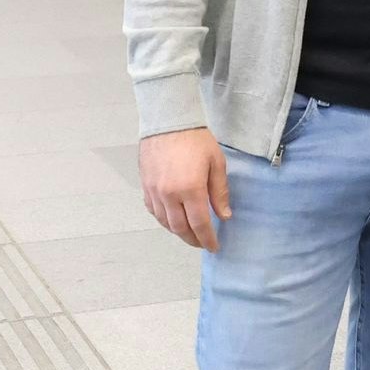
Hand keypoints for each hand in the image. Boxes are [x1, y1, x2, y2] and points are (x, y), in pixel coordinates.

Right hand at [140, 128, 229, 250]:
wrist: (167, 121)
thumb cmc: (195, 140)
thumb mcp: (216, 163)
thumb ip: (220, 192)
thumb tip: (224, 216)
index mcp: (190, 189)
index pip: (200, 224)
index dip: (207, 239)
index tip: (214, 247)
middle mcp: (169, 195)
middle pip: (180, 228)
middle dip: (192, 240)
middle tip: (202, 243)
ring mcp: (154, 192)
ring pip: (165, 222)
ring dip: (178, 232)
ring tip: (189, 234)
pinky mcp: (145, 186)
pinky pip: (153, 211)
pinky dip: (164, 220)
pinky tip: (172, 219)